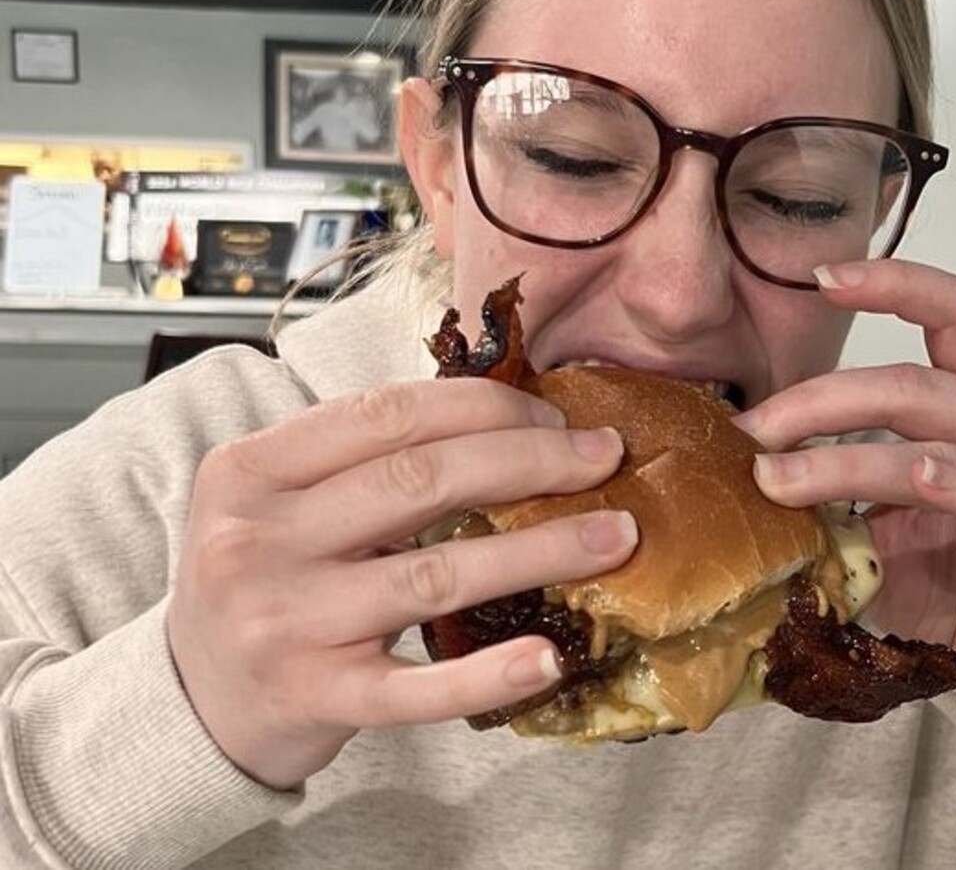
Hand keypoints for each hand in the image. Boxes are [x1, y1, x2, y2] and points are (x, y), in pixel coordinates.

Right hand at [166, 378, 634, 787]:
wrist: (191, 693)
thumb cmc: (264, 574)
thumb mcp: (282, 497)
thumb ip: (363, 457)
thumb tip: (505, 419)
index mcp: (253, 468)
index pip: (389, 414)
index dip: (485, 407)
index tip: (554, 414)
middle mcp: (259, 540)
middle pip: (422, 481)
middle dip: (531, 460)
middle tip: (602, 457)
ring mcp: (285, 623)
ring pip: (436, 574)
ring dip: (540, 550)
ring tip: (613, 537)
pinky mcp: (315, 698)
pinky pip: (417, 688)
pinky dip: (487, 673)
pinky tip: (549, 656)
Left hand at [735, 259, 955, 698]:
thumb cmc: (946, 573)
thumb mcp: (878, 510)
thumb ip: (833, 474)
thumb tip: (741, 455)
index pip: (949, 311)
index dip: (893, 282)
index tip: (822, 277)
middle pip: (910, 379)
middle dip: (818, 399)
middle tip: (751, 431)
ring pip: (928, 431)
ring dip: (841, 454)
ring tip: (776, 476)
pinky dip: (942, 478)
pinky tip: (912, 477)